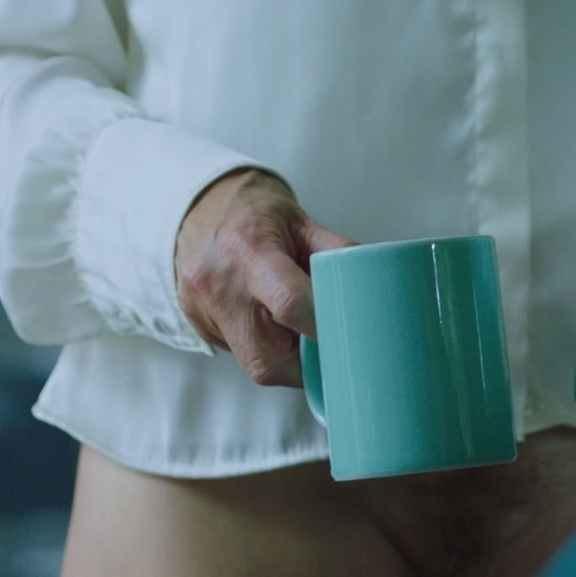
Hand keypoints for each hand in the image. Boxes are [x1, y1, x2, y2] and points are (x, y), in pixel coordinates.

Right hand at [175, 169, 355, 387]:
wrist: (200, 211)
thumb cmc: (256, 216)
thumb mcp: (301, 222)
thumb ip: (337, 253)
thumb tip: (376, 288)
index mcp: (248, 250)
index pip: (290, 302)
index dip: (323, 327)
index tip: (348, 332)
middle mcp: (218, 286)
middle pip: (268, 356)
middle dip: (308, 361)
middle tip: (330, 344)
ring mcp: (202, 310)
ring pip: (256, 366)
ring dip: (289, 362)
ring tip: (302, 334)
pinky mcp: (199, 327)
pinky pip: (242, 356)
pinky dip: (268, 351)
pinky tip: (275, 329)